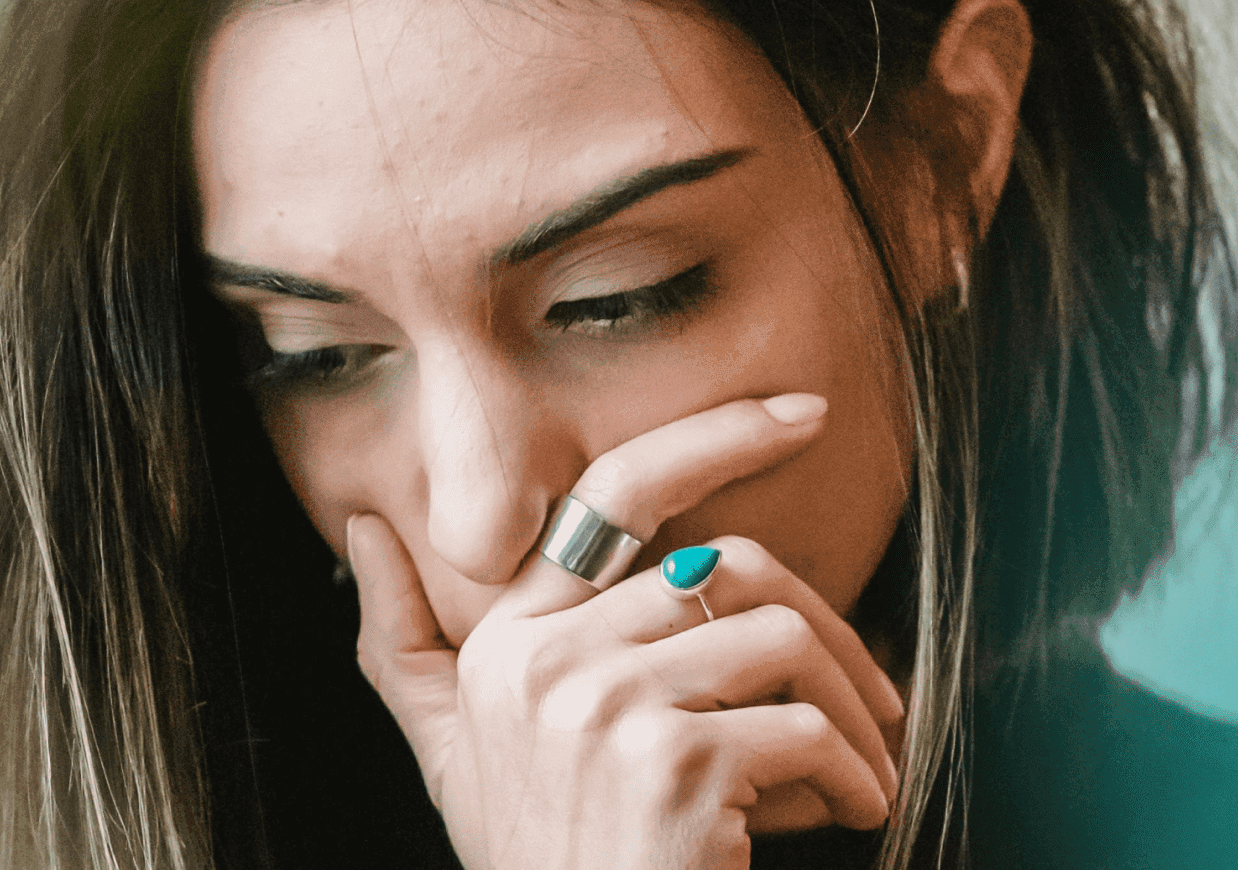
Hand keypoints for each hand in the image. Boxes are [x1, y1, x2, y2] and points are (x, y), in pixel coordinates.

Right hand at [345, 394, 907, 869]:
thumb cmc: (537, 861)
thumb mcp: (450, 757)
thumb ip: (403, 642)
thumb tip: (361, 525)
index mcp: (507, 639)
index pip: (618, 491)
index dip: (717, 435)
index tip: (804, 413)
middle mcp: (544, 659)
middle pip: (731, 567)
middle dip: (827, 631)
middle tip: (877, 697)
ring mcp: (603, 709)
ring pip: (780, 639)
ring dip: (850, 709)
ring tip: (867, 766)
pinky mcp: (669, 766)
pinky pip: (802, 727)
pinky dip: (853, 771)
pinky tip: (857, 813)